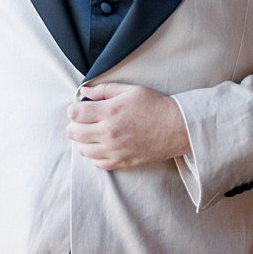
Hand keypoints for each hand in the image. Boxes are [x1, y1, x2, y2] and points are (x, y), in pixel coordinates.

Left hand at [66, 82, 190, 169]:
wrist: (178, 128)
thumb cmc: (155, 105)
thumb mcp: (130, 90)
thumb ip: (104, 90)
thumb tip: (84, 91)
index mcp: (110, 112)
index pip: (74, 114)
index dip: (74, 109)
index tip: (80, 108)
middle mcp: (109, 133)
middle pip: (73, 133)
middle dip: (75, 125)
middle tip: (84, 121)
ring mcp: (115, 150)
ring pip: (82, 150)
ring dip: (83, 141)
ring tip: (92, 133)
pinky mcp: (122, 162)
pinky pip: (97, 163)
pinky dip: (95, 155)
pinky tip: (102, 145)